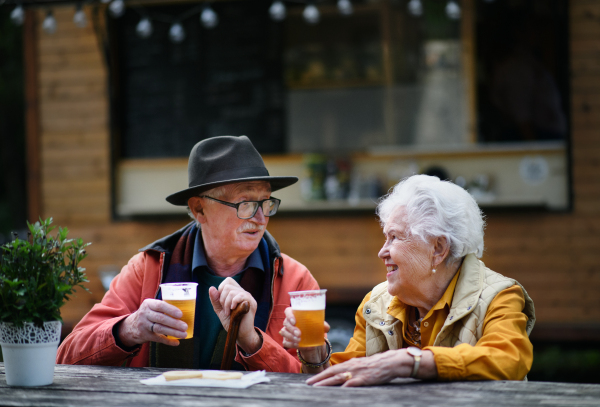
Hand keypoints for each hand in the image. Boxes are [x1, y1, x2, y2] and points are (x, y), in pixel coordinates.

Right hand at [117, 299, 187, 347]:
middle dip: (174, 323)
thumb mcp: (151, 306)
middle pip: (161, 319)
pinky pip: (158, 339)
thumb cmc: (148, 314)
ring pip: (160, 329)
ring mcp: (143, 325)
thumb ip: (163, 307)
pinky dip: (168, 341)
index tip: (181, 314)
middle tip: (185, 326)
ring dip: (173, 332)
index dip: (171, 310)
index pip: (160, 305)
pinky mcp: (145, 335)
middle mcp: (144, 314)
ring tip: (184, 334)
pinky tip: (176, 342)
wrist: (130, 326)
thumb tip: (185, 310)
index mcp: (148, 304)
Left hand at [208, 278, 259, 353]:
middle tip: (225, 310)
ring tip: (228, 312)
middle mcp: (243, 292)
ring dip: (226, 303)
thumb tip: (211, 288)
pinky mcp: (251, 303)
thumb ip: (215, 300)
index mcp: (237, 292)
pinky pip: (240, 295)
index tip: (222, 303)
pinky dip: (232, 303)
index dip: (221, 290)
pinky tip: (233, 310)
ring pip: (232, 291)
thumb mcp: (220, 310)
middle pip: (228, 285)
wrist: (240, 334)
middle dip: (222, 298)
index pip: (228, 281)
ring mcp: (248, 297)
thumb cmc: (231, 322)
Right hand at [280, 307, 329, 372]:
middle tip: (299, 333)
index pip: (288, 311)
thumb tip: (326, 327)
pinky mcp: (286, 340)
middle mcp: (289, 322)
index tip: (294, 321)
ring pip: (284, 332)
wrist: (313, 342)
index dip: (289, 315)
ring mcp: (286, 331)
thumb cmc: (313, 329)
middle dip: (292, 328)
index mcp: (295, 314)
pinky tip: (297, 345)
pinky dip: (290, 343)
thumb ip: (323, 325)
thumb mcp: (319, 326)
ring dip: (290, 336)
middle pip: (286, 322)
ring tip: (299, 340)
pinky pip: (285, 342)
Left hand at [305, 349, 436, 386]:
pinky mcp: (366, 378)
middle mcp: (352, 366)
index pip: (332, 369)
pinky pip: (353, 383)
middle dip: (319, 379)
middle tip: (307, 384)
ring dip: (326, 383)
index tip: (310, 380)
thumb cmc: (379, 365)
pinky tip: (337, 390)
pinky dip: (344, 386)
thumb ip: (353, 370)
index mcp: (351, 363)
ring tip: (316, 388)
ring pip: (339, 377)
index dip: (321, 375)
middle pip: (332, 372)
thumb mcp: (363, 366)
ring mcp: (358, 372)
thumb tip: (343, 376)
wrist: (393, 362)